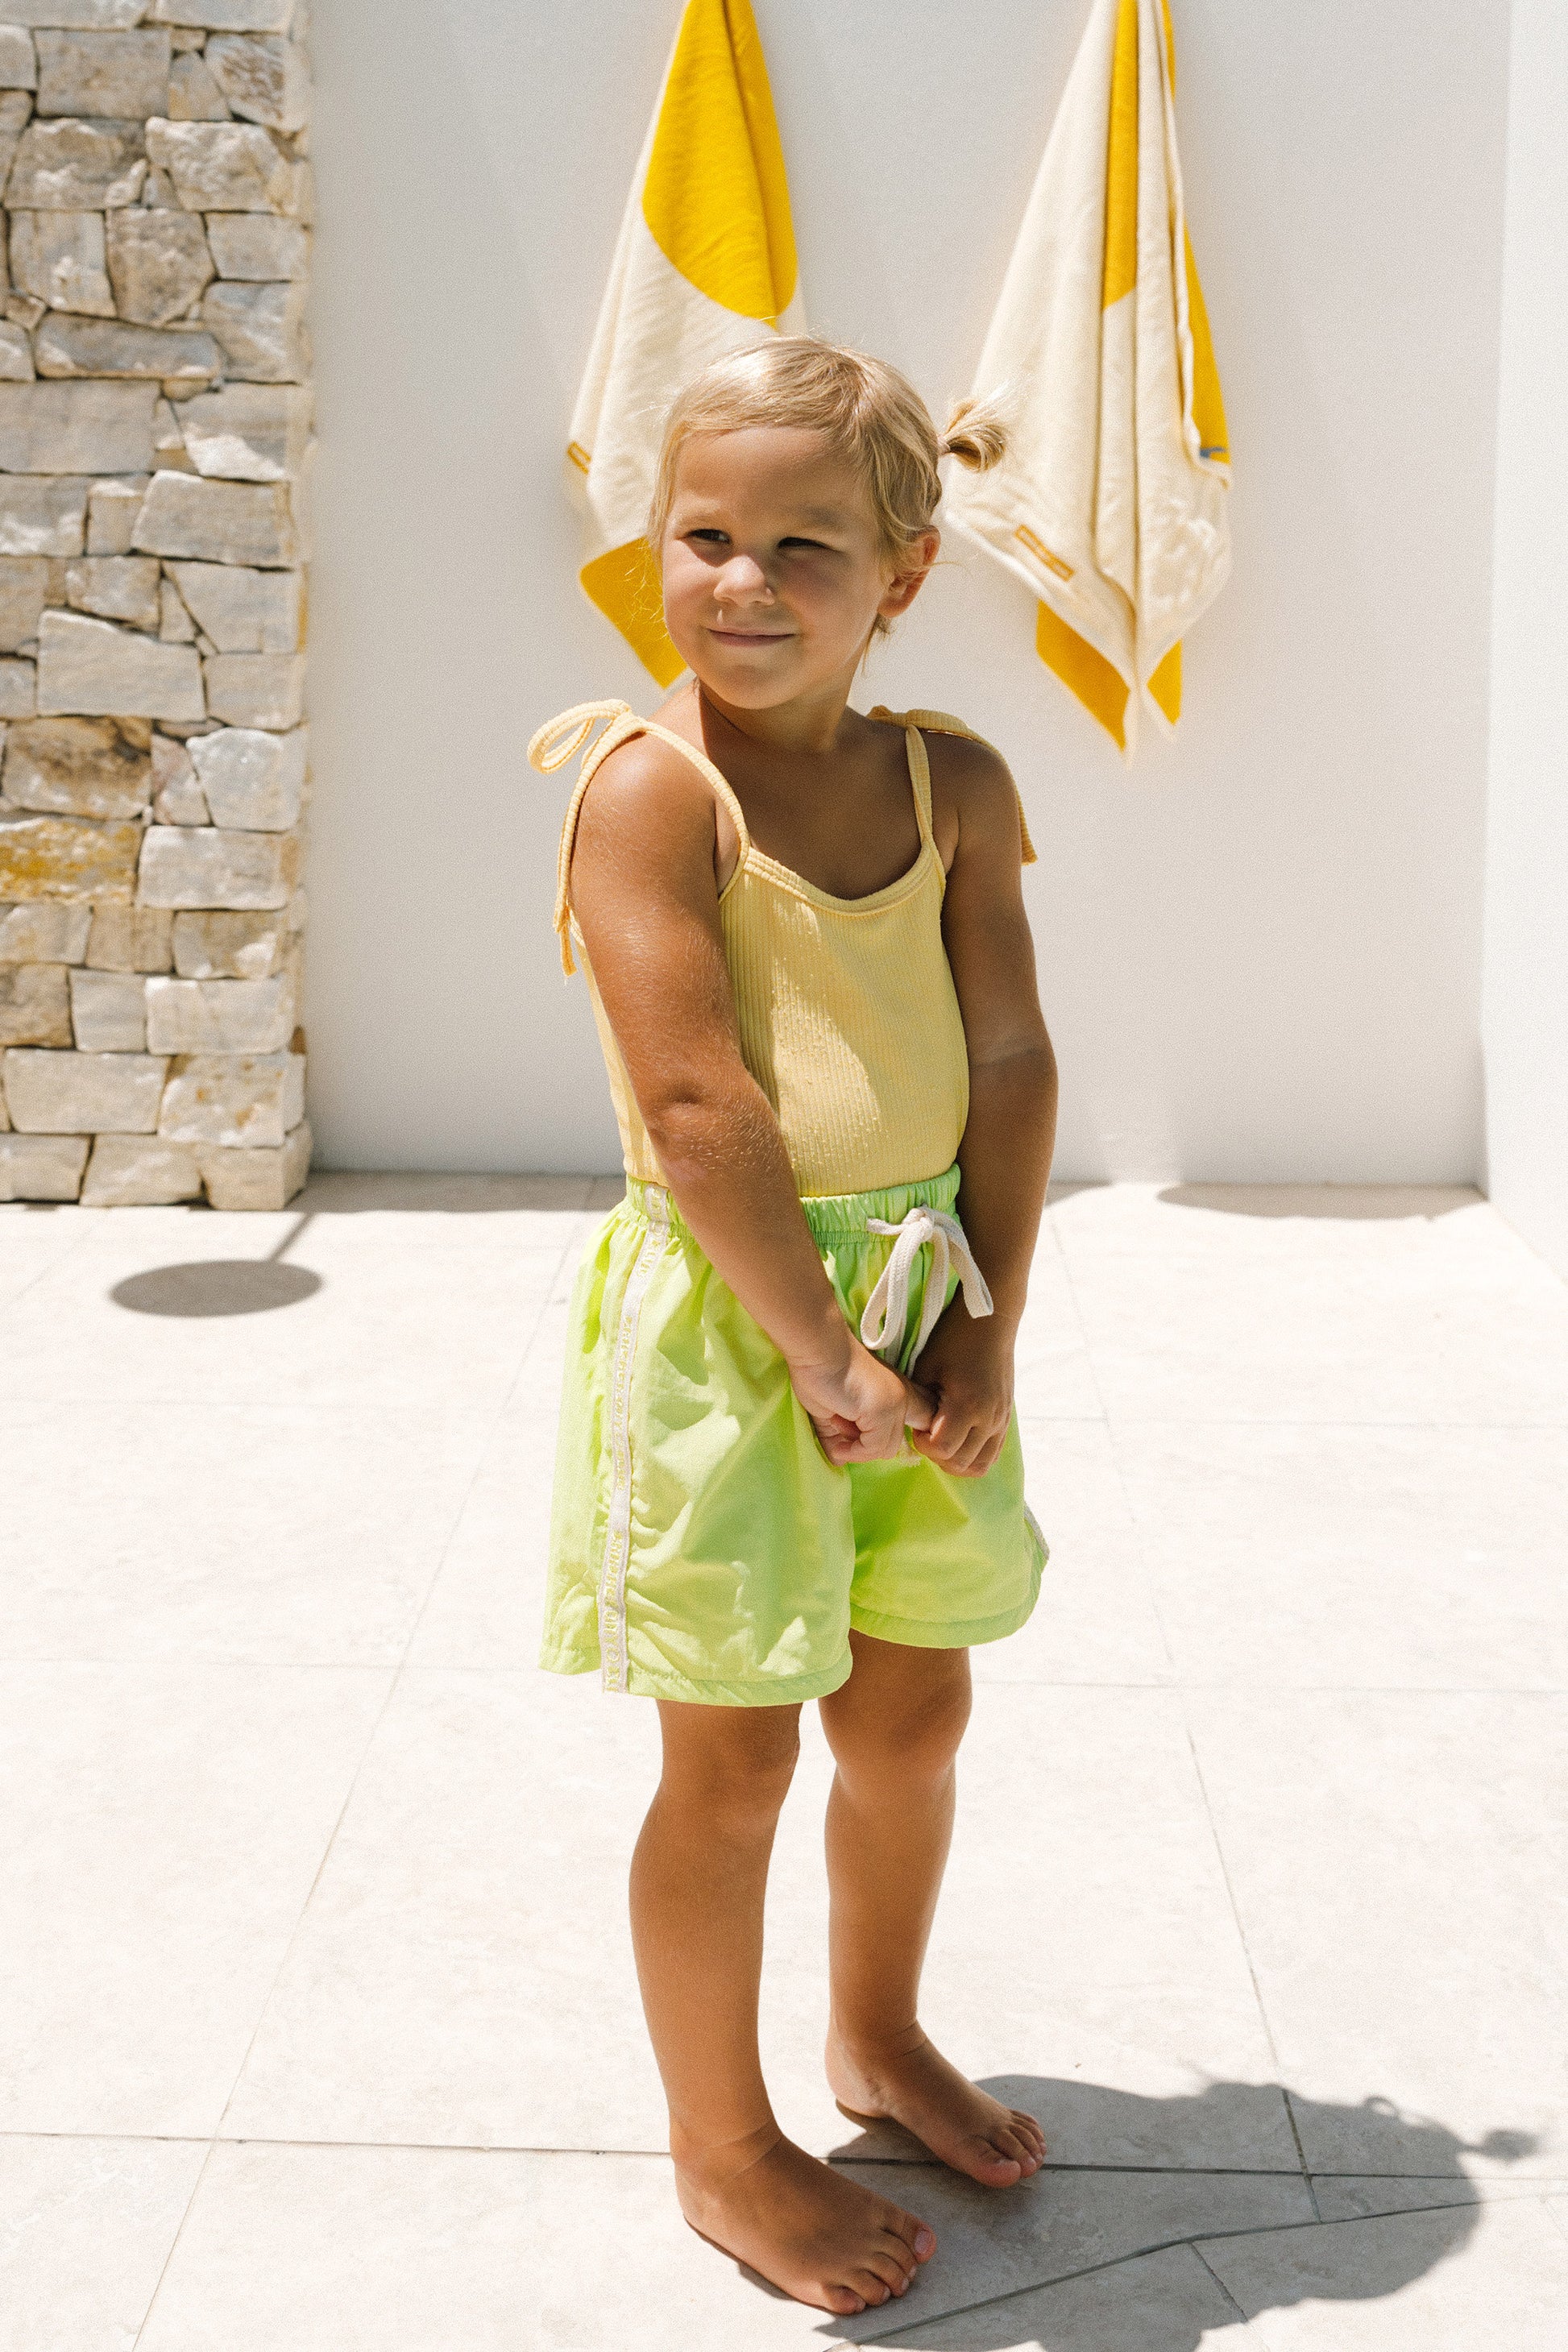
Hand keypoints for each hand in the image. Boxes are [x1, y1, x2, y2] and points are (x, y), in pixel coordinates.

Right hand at [789, 1334, 932, 1465]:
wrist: (815, 1348)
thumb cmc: (820, 1370)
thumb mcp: (832, 1410)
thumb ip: (840, 1435)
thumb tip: (839, 1460)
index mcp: (896, 1390)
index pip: (924, 1416)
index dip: (908, 1433)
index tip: (874, 1437)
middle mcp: (903, 1396)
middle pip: (893, 1442)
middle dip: (866, 1445)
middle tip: (841, 1429)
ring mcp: (896, 1404)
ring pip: (885, 1449)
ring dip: (857, 1448)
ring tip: (836, 1425)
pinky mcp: (884, 1411)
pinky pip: (873, 1448)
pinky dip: (853, 1451)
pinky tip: (838, 1439)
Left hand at [908, 1307, 1013, 1476]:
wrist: (991, 1322)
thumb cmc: (953, 1339)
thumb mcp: (927, 1367)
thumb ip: (920, 1403)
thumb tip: (912, 1427)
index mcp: (967, 1405)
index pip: (942, 1450)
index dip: (922, 1443)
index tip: (916, 1424)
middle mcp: (989, 1419)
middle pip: (960, 1463)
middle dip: (937, 1455)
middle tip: (926, 1432)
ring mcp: (1001, 1421)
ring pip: (979, 1466)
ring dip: (956, 1461)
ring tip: (942, 1439)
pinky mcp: (1006, 1419)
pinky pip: (993, 1453)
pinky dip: (973, 1455)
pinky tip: (959, 1438)